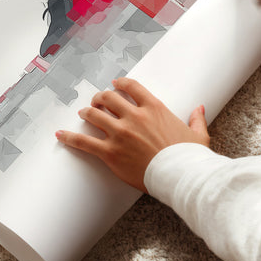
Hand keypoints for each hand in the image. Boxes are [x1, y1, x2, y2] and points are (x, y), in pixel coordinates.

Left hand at [55, 77, 208, 191]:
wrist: (181, 176)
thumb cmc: (190, 157)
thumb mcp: (197, 135)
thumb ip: (196, 119)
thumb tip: (199, 108)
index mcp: (154, 108)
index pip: (131, 87)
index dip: (120, 84)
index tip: (114, 84)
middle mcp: (134, 116)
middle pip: (108, 98)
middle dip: (100, 98)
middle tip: (97, 101)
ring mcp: (120, 133)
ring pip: (94, 115)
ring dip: (86, 112)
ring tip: (83, 113)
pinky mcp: (110, 152)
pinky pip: (85, 142)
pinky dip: (70, 137)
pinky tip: (61, 134)